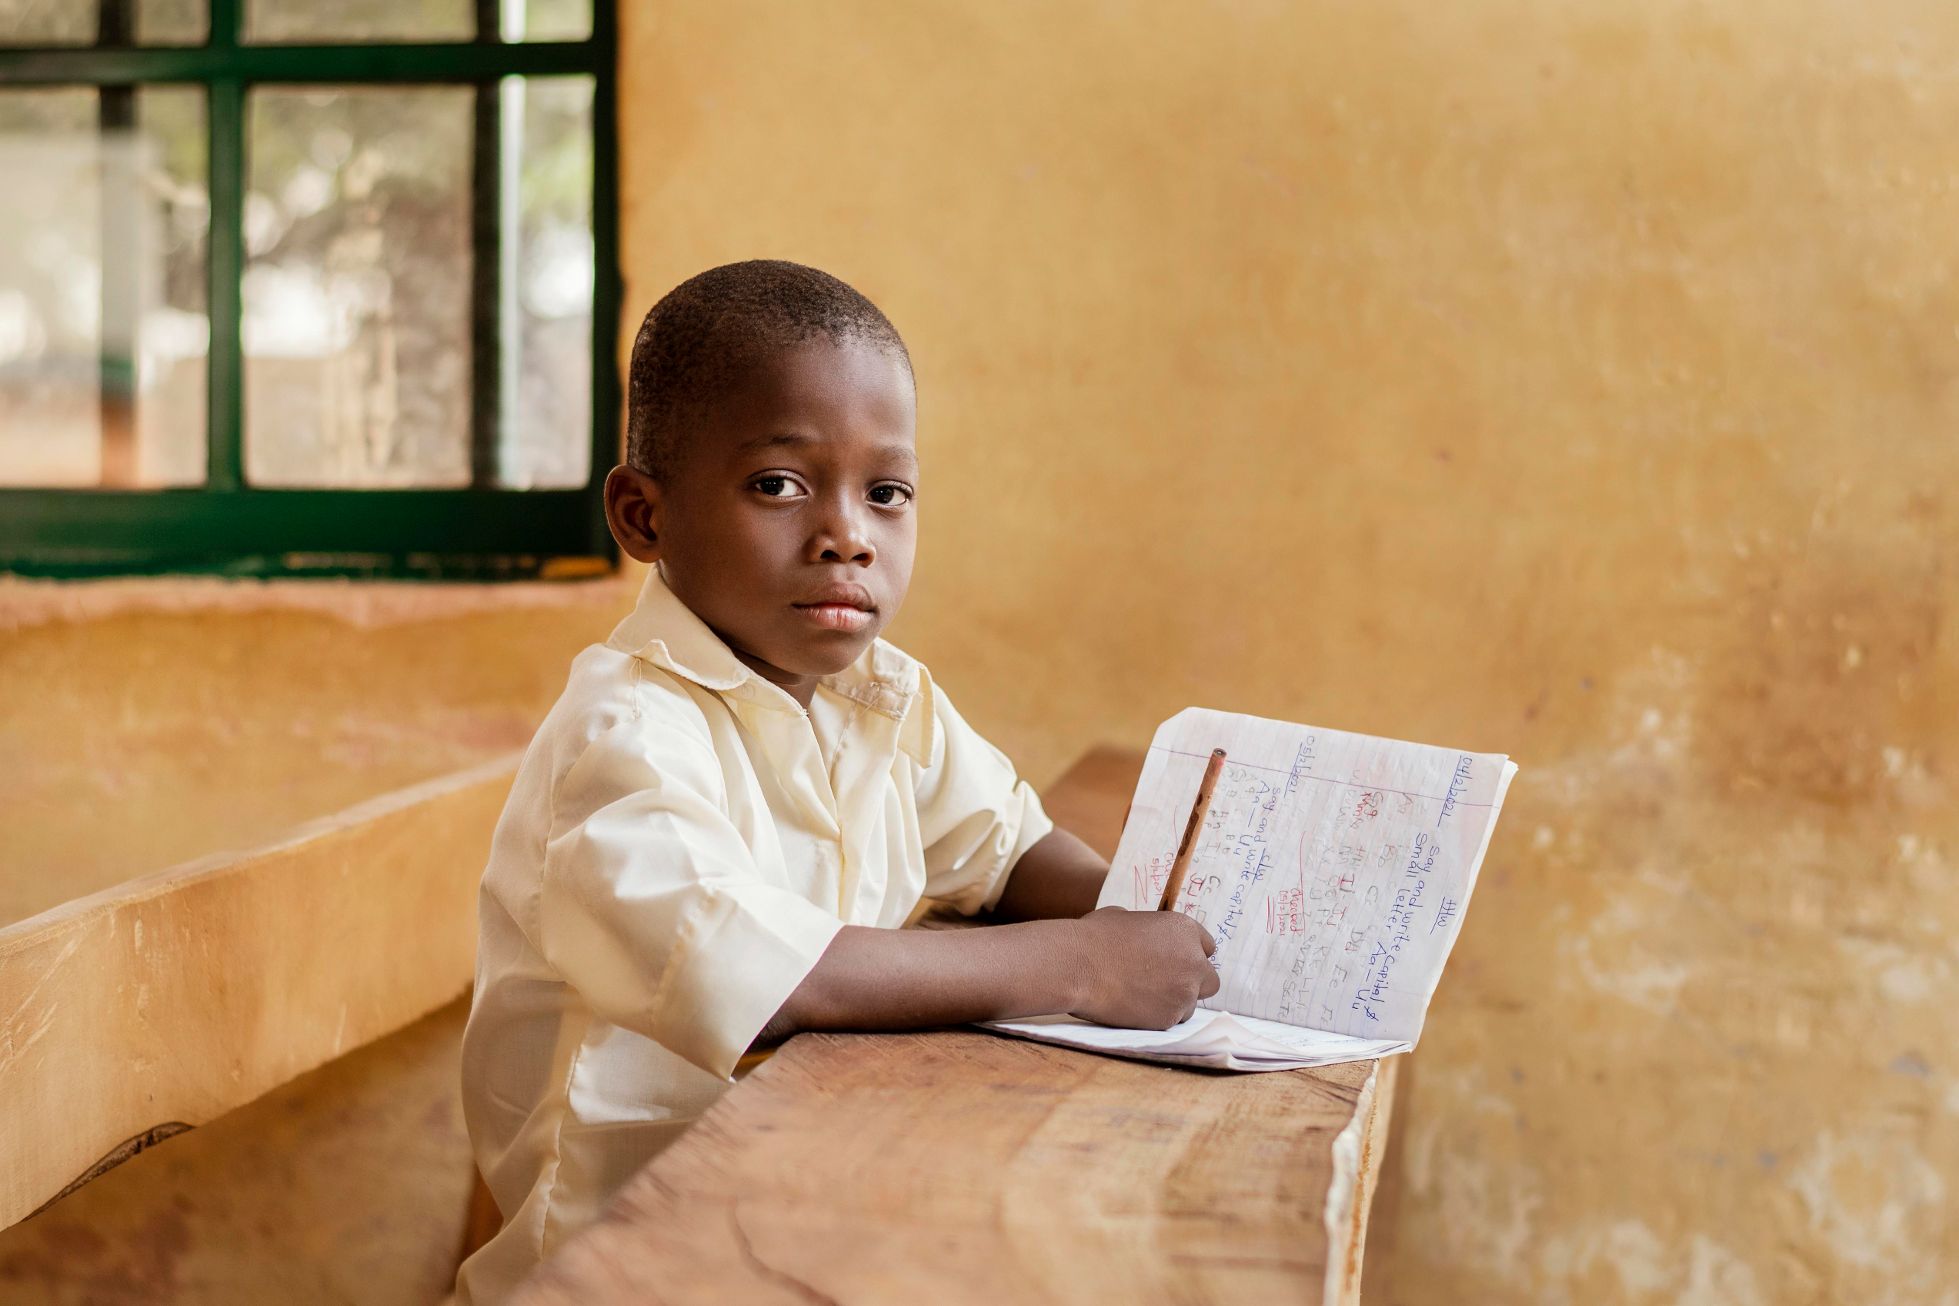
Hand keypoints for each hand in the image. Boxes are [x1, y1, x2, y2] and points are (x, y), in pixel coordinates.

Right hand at [1067, 906, 1220, 1028]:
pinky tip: (1134, 1007)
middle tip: (1166, 983)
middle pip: (1210, 980)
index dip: (1190, 954)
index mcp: (1184, 930)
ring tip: (1143, 996)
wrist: (1078, 967)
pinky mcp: (1168, 1019)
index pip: (1207, 946)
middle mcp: (1193, 962)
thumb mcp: (1125, 918)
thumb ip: (1148, 930)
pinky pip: (1171, 1020)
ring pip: (1190, 1004)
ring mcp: (1184, 993)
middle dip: (1192, 982)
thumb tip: (1144, 936)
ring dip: (1174, 1002)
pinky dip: (1157, 1016)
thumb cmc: (1095, 936)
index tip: (1175, 960)